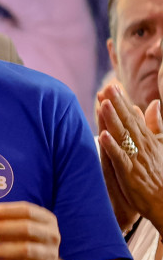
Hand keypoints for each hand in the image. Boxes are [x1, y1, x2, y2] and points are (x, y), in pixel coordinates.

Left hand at [0, 198, 62, 259]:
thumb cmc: (21, 243)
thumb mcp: (9, 227)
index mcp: (46, 220)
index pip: (26, 210)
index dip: (5, 210)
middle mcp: (52, 236)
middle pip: (26, 228)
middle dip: (0, 228)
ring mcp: (50, 255)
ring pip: (25, 250)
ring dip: (0, 249)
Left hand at [97, 85, 162, 229]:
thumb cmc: (161, 174)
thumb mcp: (160, 145)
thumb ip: (156, 124)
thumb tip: (154, 103)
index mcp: (147, 139)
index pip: (134, 116)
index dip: (122, 101)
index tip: (112, 86)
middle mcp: (142, 146)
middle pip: (128, 121)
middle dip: (117, 104)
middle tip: (107, 87)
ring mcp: (136, 159)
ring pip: (123, 136)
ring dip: (113, 120)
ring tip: (103, 104)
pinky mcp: (130, 173)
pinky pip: (120, 158)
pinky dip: (112, 147)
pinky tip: (103, 136)